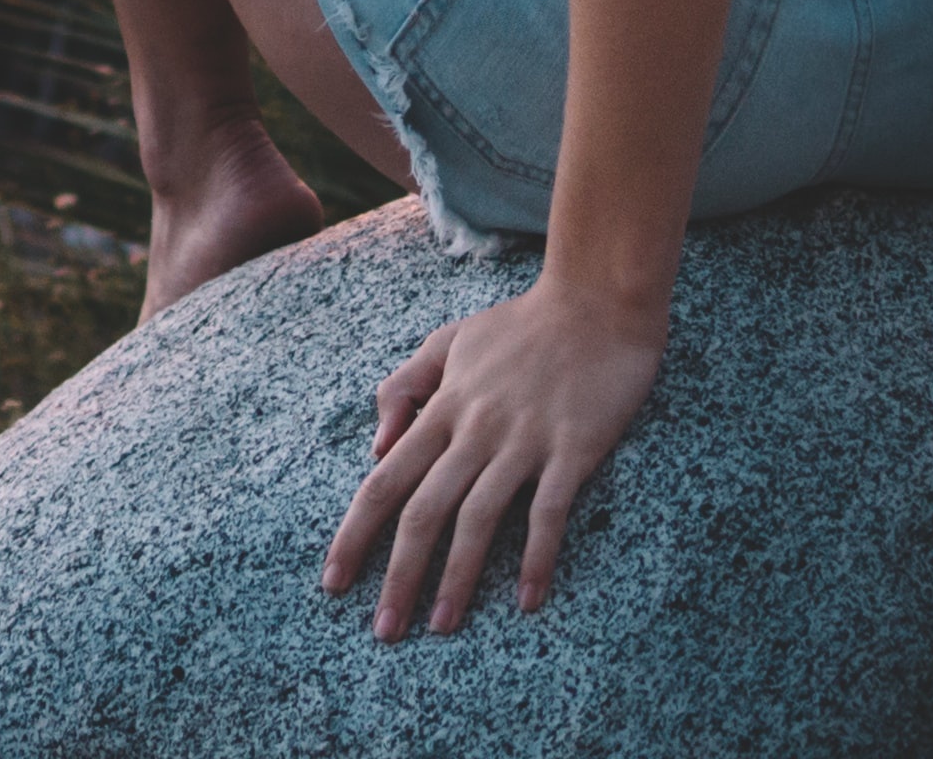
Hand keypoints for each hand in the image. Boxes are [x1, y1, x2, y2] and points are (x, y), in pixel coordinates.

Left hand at [319, 274, 662, 633]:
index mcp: (443, 407)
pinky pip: (548, 513)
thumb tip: (376, 446)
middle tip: (384, 632)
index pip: (385, 479)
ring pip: (477, 519)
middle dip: (398, 576)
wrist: (597, 300)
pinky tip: (526, 600)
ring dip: (457, 580)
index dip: (355, 533)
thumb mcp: (449, 340)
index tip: (334, 582)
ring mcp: (523, 441)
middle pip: (423, 511)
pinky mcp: (573, 449)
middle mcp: (473, 429)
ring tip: (441, 627)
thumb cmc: (522, 325)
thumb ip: (406, 386)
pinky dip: (535, 558)